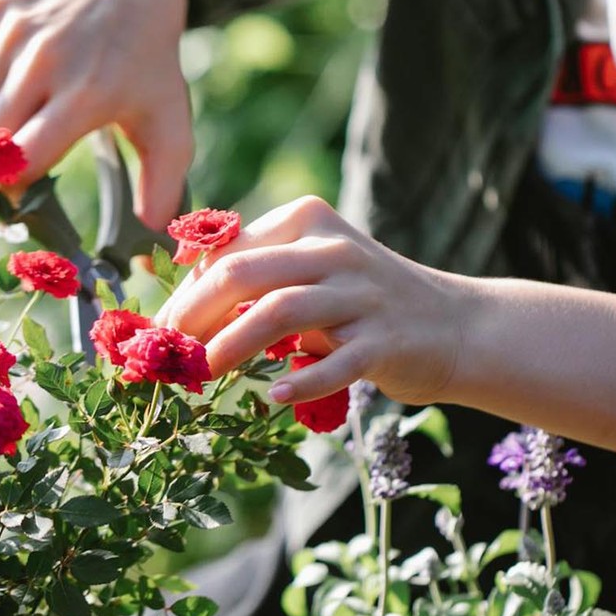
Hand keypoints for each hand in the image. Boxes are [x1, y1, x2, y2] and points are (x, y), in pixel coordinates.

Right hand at [0, 0, 192, 229]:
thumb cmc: (146, 69)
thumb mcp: (168, 126)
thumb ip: (162, 190)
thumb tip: (151, 247)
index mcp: (88, 94)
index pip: (24, 159)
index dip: (14, 188)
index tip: (23, 197)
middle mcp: (48, 59)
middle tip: (6, 175)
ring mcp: (18, 30)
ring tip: (3, 137)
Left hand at [155, 196, 467, 405]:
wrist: (455, 326)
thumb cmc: (361, 303)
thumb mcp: (311, 271)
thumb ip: (257, 278)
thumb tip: (177, 313)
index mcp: (307, 220)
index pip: (228, 251)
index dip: (186, 292)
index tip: (160, 330)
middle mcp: (334, 249)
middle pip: (242, 273)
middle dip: (194, 314)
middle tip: (169, 352)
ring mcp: (362, 294)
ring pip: (279, 311)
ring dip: (232, 345)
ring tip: (203, 373)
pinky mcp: (385, 340)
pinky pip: (335, 362)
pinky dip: (302, 381)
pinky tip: (275, 396)